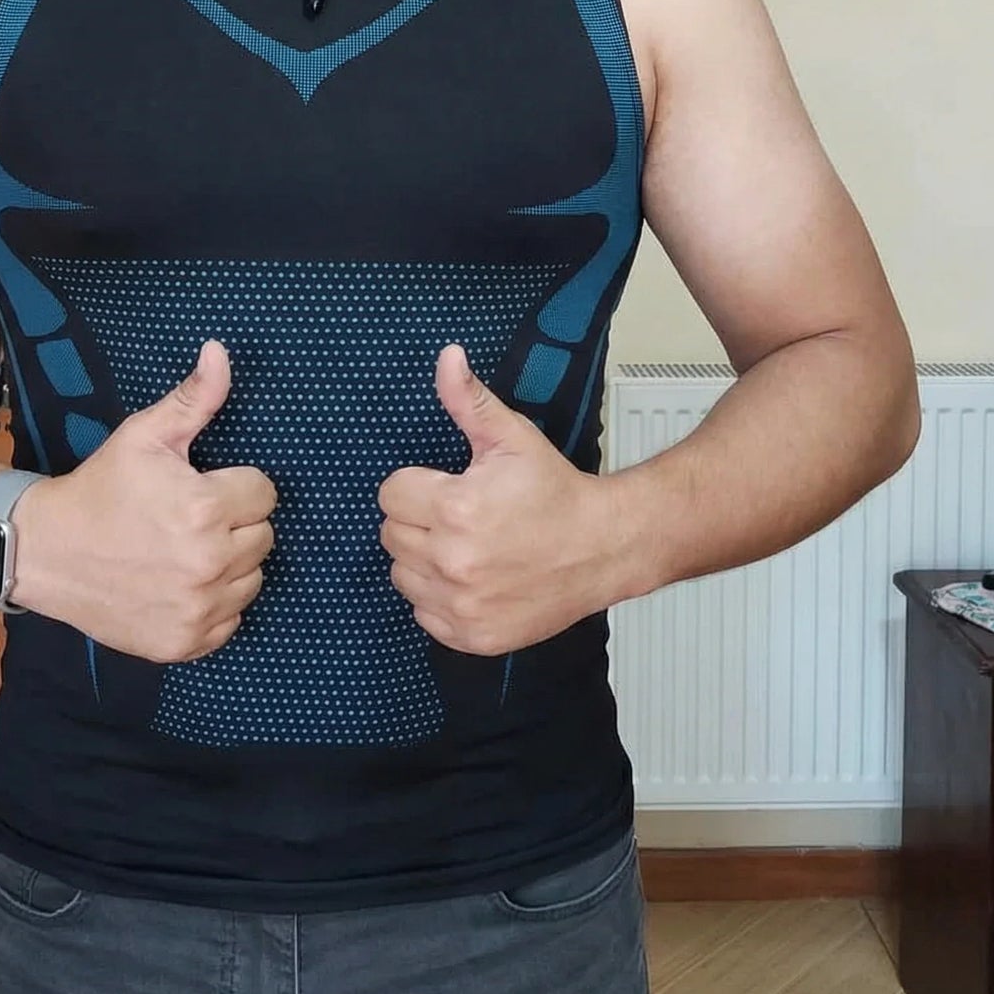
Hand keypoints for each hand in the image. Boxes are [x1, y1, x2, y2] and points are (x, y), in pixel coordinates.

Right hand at [11, 340, 276, 662]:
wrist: (45, 551)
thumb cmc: (100, 487)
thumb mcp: (144, 435)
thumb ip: (194, 398)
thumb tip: (221, 351)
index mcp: (206, 509)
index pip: (265, 493)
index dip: (235, 485)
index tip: (201, 487)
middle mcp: (209, 564)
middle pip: (264, 537)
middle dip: (235, 523)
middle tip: (189, 518)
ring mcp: (198, 609)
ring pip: (253, 580)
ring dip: (230, 565)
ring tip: (184, 549)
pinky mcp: (185, 642)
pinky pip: (231, 621)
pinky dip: (214, 605)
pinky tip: (180, 584)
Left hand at [377, 344, 629, 654]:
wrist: (602, 548)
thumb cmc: (555, 491)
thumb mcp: (512, 437)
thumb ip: (469, 399)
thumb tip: (446, 357)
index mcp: (455, 508)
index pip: (390, 494)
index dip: (416, 485)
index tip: (448, 486)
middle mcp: (452, 561)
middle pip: (391, 535)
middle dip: (419, 520)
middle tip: (461, 515)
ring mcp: (461, 605)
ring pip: (402, 575)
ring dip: (423, 560)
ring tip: (465, 546)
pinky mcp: (472, 636)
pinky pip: (423, 614)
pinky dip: (439, 598)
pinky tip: (472, 579)